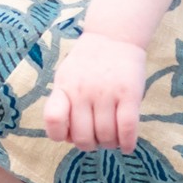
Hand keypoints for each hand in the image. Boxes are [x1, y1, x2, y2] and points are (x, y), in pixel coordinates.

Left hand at [44, 33, 146, 152]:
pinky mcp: (129, 94)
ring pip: (106, 135)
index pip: (53, 119)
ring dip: (109, 145)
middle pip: (83, 136)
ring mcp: (106, 93)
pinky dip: (127, 143)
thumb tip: (65, 137)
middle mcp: (82, 92)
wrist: (113, 36)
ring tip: (112, 140)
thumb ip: (62, 103)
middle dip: (90, 145)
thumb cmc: (87, 63)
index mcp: (64, 88)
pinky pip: (127, 128)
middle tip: (96, 140)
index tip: (69, 135)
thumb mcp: (65, 77)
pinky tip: (127, 146)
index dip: (60, 135)